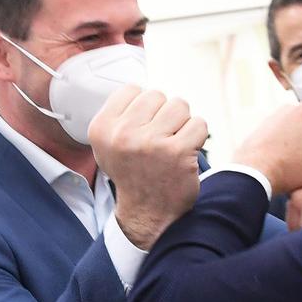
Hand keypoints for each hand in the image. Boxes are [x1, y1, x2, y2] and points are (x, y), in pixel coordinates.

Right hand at [89, 86, 209, 248]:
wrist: (147, 213)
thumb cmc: (132, 173)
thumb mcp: (109, 143)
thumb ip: (120, 114)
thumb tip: (143, 88)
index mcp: (102, 128)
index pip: (133, 90)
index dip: (144, 108)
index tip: (142, 129)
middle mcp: (123, 134)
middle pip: (158, 95)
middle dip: (163, 114)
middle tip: (159, 141)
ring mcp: (151, 143)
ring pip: (180, 106)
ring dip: (182, 123)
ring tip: (172, 145)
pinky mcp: (178, 152)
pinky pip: (198, 124)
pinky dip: (197, 137)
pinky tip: (185, 153)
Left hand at [234, 103, 301, 195]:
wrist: (254, 172)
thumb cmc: (293, 166)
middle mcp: (293, 107)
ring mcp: (276, 116)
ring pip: (301, 136)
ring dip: (301, 150)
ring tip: (292, 165)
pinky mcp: (263, 127)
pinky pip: (284, 139)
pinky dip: (285, 150)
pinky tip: (280, 162)